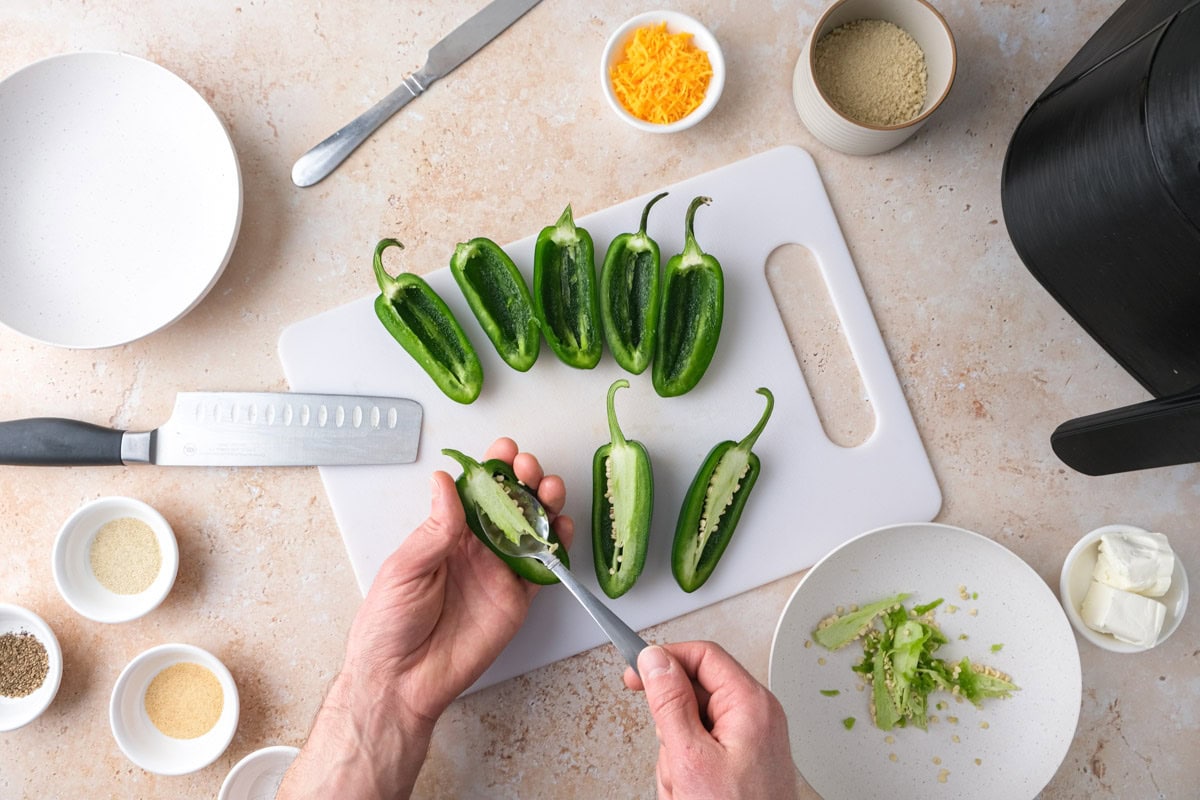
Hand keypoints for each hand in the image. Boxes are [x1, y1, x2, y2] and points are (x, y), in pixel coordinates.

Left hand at [279, 437, 572, 799]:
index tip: (504, 453)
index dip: (492, 469)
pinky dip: (558, 547)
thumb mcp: (405, 568)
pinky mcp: (517, 600)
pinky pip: (544, 569)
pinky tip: (562, 529)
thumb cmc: (388, 625)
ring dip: (546, 505)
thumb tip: (444, 481)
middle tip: (529, 470)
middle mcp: (476, 548)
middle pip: (510, 504)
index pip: (475, 491)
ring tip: (550, 490)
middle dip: (525, 480)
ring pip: (533, 530)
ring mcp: (499, 572)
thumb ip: (435, 528)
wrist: (401, 681)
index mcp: (446, 534)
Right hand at [624, 642, 801, 799]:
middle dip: (670, 725)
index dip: (664, 658)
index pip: (702, 654)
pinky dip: (688, 770)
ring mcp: (751, 738)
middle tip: (671, 756)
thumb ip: (670, 703)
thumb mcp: (690, 757)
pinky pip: (701, 749)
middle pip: (694, 691)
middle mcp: (757, 714)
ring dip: (677, 757)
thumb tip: (655, 660)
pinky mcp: (743, 760)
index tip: (636, 672)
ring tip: (686, 787)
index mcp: (751, 703)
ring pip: (692, 725)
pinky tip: (692, 793)